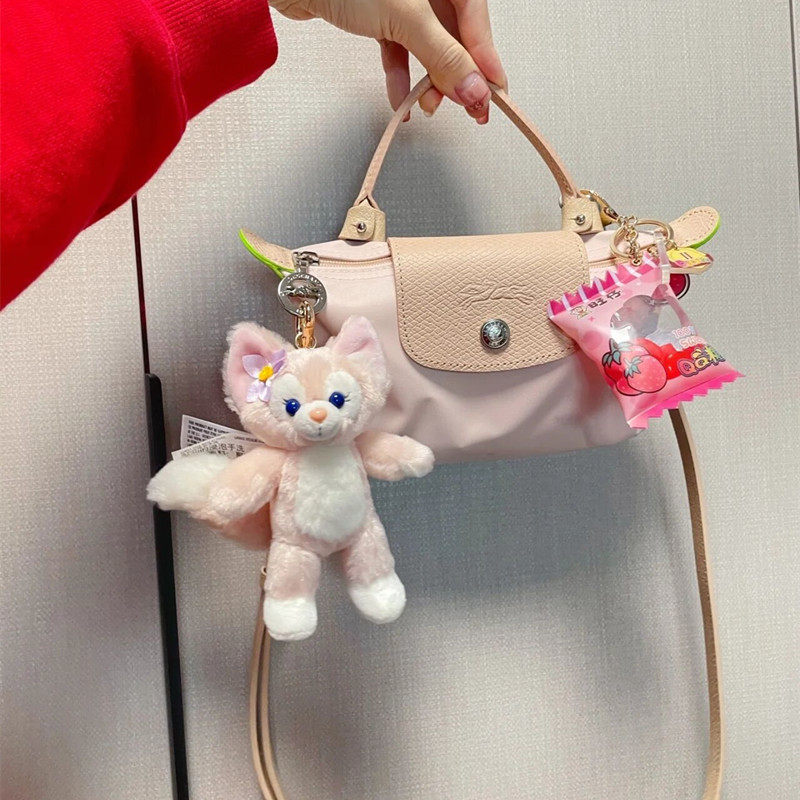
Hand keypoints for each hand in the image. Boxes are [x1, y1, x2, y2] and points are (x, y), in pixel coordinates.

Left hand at [270, 0, 505, 122]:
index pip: (476, 19)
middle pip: (454, 36)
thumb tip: (473, 88)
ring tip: (427, 106)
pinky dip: (400, 76)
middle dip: (457, 76)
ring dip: (428, 82)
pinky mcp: (377, 14)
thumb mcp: (406, 18)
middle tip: (468, 109)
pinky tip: (400, 100)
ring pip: (426, 46)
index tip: (494, 92)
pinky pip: (399, 49)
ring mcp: (401, 0)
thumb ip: (443, 56)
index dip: (487, 59)